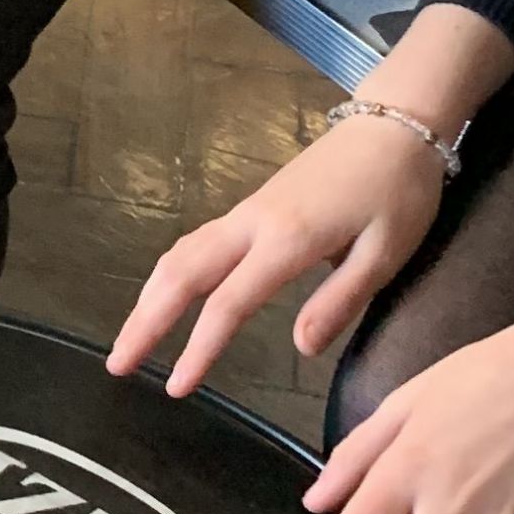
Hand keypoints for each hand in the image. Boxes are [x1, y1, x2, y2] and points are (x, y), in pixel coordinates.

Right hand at [109, 115, 452, 404]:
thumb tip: (301, 349)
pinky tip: (164, 294)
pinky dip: (169, 274)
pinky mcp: (250, 207)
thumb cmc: (397, 192)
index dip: (198, 349)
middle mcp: (253, 224)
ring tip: (130, 338)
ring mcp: (246, 212)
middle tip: (116, 365)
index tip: (176, 388)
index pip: (227, 303)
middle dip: (144, 321)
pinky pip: (195, 242)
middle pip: (182, 274)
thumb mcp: (386, 253)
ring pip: (180, 254)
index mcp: (287, 240)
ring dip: (149, 296)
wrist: (393, 126)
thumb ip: (340, 300)